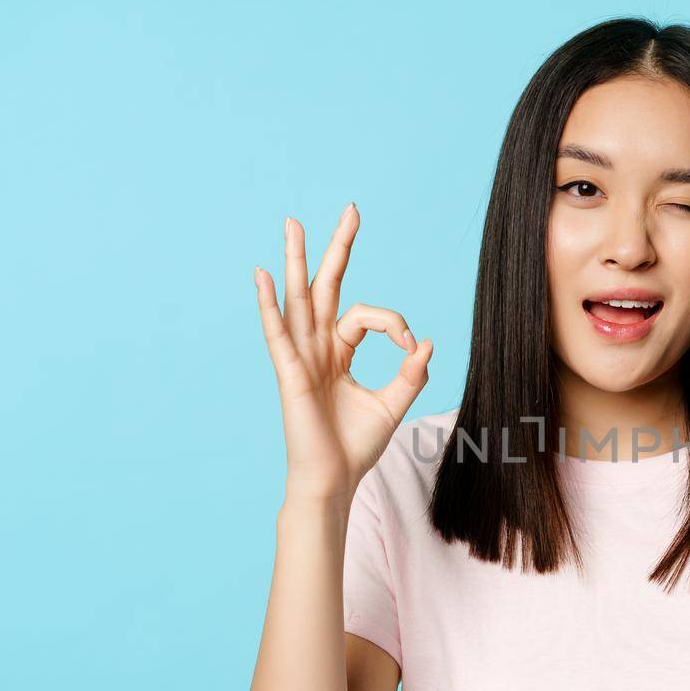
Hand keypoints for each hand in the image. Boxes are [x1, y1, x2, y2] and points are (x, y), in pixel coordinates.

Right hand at [253, 203, 433, 501]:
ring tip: (292, 224)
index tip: (413, 344)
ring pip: (299, 299)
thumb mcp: (393, 404)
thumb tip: (427, 342)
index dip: (395, 322)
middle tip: (352, 210)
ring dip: (296, 261)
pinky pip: (277, 333)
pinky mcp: (290, 373)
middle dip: (338, 249)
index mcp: (339, 353)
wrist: (335, 480)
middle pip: (326, 287)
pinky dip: (268, 304)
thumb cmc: (356, 447)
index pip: (366, 315)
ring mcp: (301, 358)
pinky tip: (262, 275)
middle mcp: (317, 348)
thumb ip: (410, 373)